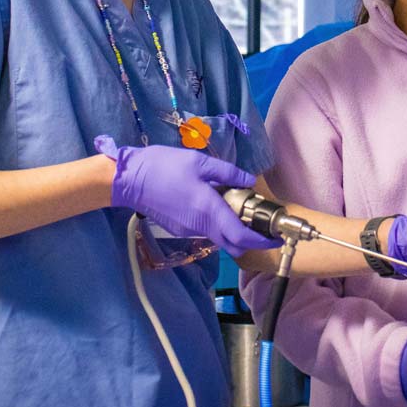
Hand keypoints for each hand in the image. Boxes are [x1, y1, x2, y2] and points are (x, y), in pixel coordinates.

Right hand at [96, 136, 279, 257]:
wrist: (130, 180)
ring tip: (241, 210)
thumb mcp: (199, 161)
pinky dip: (218, 226)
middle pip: (233, 244)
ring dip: (234, 232)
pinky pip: (207, 232)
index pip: (241, 236)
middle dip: (251, 240)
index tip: (276, 237)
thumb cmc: (164, 166)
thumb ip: (228, 172)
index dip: (262, 241)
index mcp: (209, 209)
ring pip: (220, 239)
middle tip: (263, 225)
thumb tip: (249, 181)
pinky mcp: (180, 229)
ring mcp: (190, 230)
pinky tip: (217, 206)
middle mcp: (201, 225)